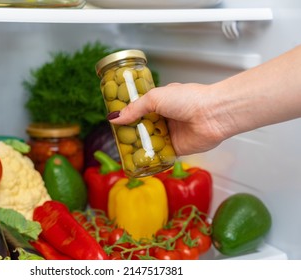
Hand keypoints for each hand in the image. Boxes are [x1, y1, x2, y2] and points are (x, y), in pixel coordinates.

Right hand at [108, 82, 228, 155]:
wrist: (212, 115)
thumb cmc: (187, 99)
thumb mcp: (155, 98)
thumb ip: (134, 109)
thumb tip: (114, 118)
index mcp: (160, 102)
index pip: (139, 109)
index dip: (127, 115)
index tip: (113, 121)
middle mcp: (164, 118)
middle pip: (142, 127)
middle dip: (130, 133)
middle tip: (115, 138)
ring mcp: (170, 134)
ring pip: (149, 141)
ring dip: (138, 146)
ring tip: (122, 151)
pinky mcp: (176, 149)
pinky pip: (159, 154)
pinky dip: (150, 157)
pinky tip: (137, 160)